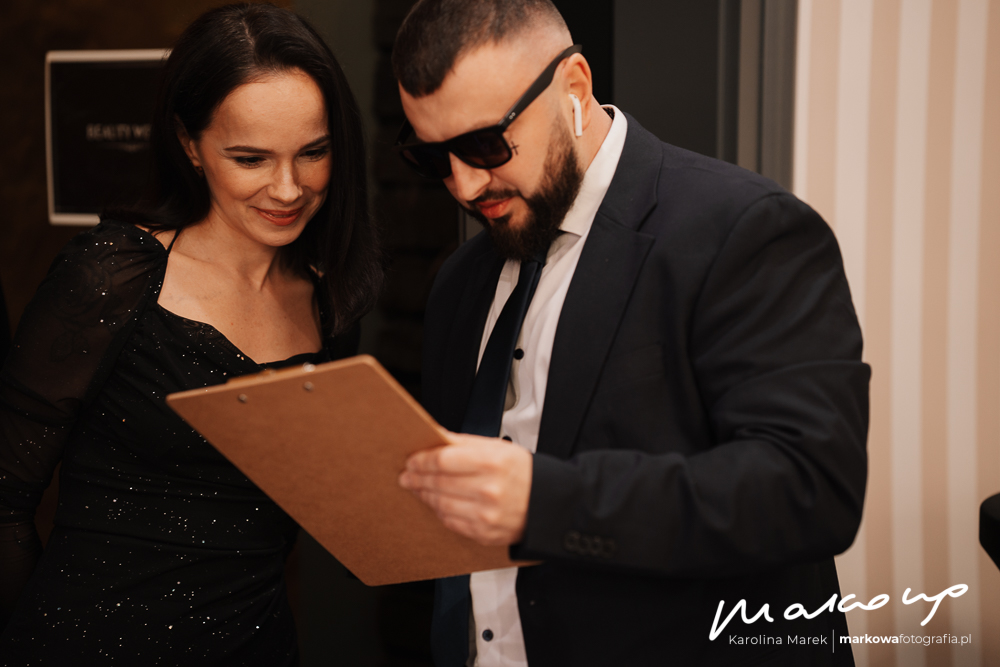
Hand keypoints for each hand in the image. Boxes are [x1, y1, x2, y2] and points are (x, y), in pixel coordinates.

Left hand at [398, 430, 532, 546]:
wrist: (548, 504)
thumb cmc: (524, 473)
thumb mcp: (498, 448)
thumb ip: (464, 443)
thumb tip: (435, 436)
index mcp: (492, 462)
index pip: (443, 460)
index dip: (422, 460)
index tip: (412, 460)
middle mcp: (489, 489)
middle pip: (438, 482)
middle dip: (418, 478)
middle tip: (407, 475)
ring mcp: (486, 514)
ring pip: (441, 504)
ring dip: (425, 495)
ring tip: (418, 488)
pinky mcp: (484, 533)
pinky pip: (451, 522)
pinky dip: (439, 512)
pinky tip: (436, 503)